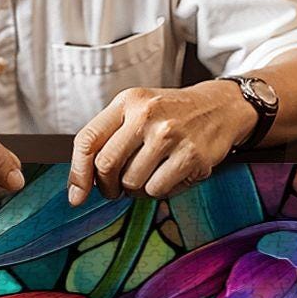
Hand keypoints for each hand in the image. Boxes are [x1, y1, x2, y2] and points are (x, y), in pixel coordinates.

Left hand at [68, 81, 257, 204]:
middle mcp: (147, 114)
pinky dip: (158, 190)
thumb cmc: (171, 114)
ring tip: (149, 175)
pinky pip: (157, 190)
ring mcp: (170, 135)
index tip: (76, 196)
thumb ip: (109, 137)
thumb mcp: (138, 110)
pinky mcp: (191, 155)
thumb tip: (79, 186)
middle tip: (115, 189)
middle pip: (106, 165)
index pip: (88, 139)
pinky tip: (168, 176)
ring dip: (135, 189)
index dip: (77, 173)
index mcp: (128, 101)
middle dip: (107, 186)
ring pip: (131, 182)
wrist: (220, 107)